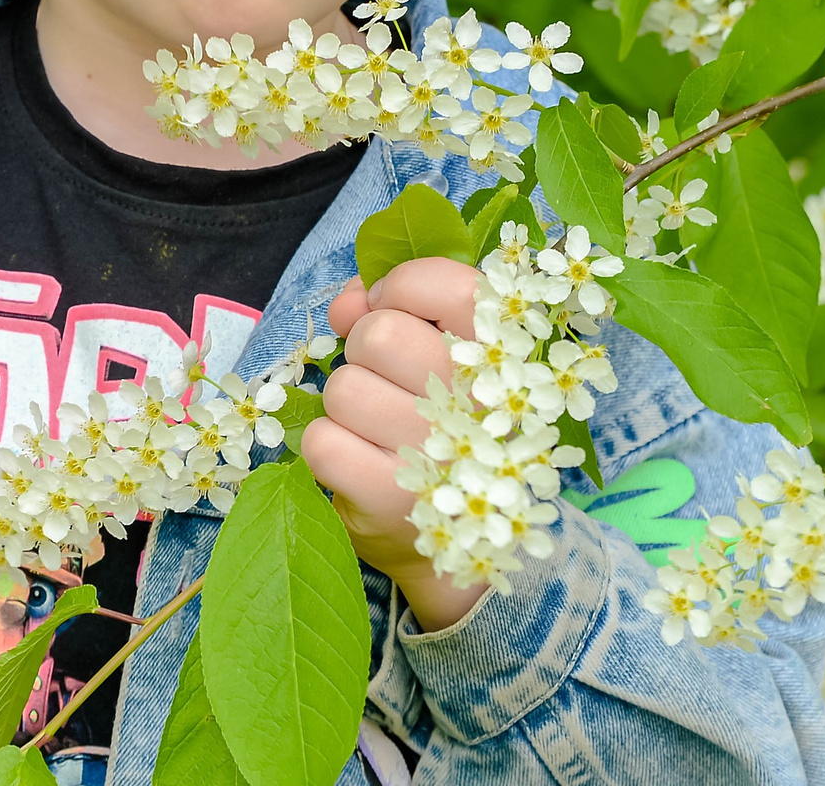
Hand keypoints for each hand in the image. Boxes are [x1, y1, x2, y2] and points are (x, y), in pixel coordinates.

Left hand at [300, 257, 489, 632]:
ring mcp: (436, 455)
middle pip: (380, 333)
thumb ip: (392, 308)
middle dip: (363, 350)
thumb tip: (347, 302)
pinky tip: (357, 460)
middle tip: (384, 380)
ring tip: (374, 427)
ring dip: (345, 404)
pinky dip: (327, 446)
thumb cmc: (442, 428)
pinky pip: (321, 440)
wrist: (457, 539)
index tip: (391, 307)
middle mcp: (479, 406)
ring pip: (343, 388)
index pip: (450, 286)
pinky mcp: (390, 498)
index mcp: (503, 361)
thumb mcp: (437, 359)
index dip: (401, 288)